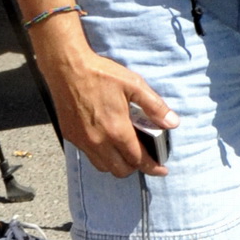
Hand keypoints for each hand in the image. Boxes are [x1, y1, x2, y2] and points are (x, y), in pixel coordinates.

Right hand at [39, 40, 178, 178]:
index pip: (137, 159)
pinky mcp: (71, 136)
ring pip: (103, 166)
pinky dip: (102, 156)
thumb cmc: (101, 74)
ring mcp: (82, 140)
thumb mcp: (134, 85)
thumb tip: (172, 123)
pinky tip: (108, 142)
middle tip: (145, 159)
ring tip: (127, 153)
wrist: (67, 68)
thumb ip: (154, 107)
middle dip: (135, 168)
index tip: (161, 171)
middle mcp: (98, 141)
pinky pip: (89, 155)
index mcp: (116, 130)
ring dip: (117, 164)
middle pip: (120, 170)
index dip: (152, 167)